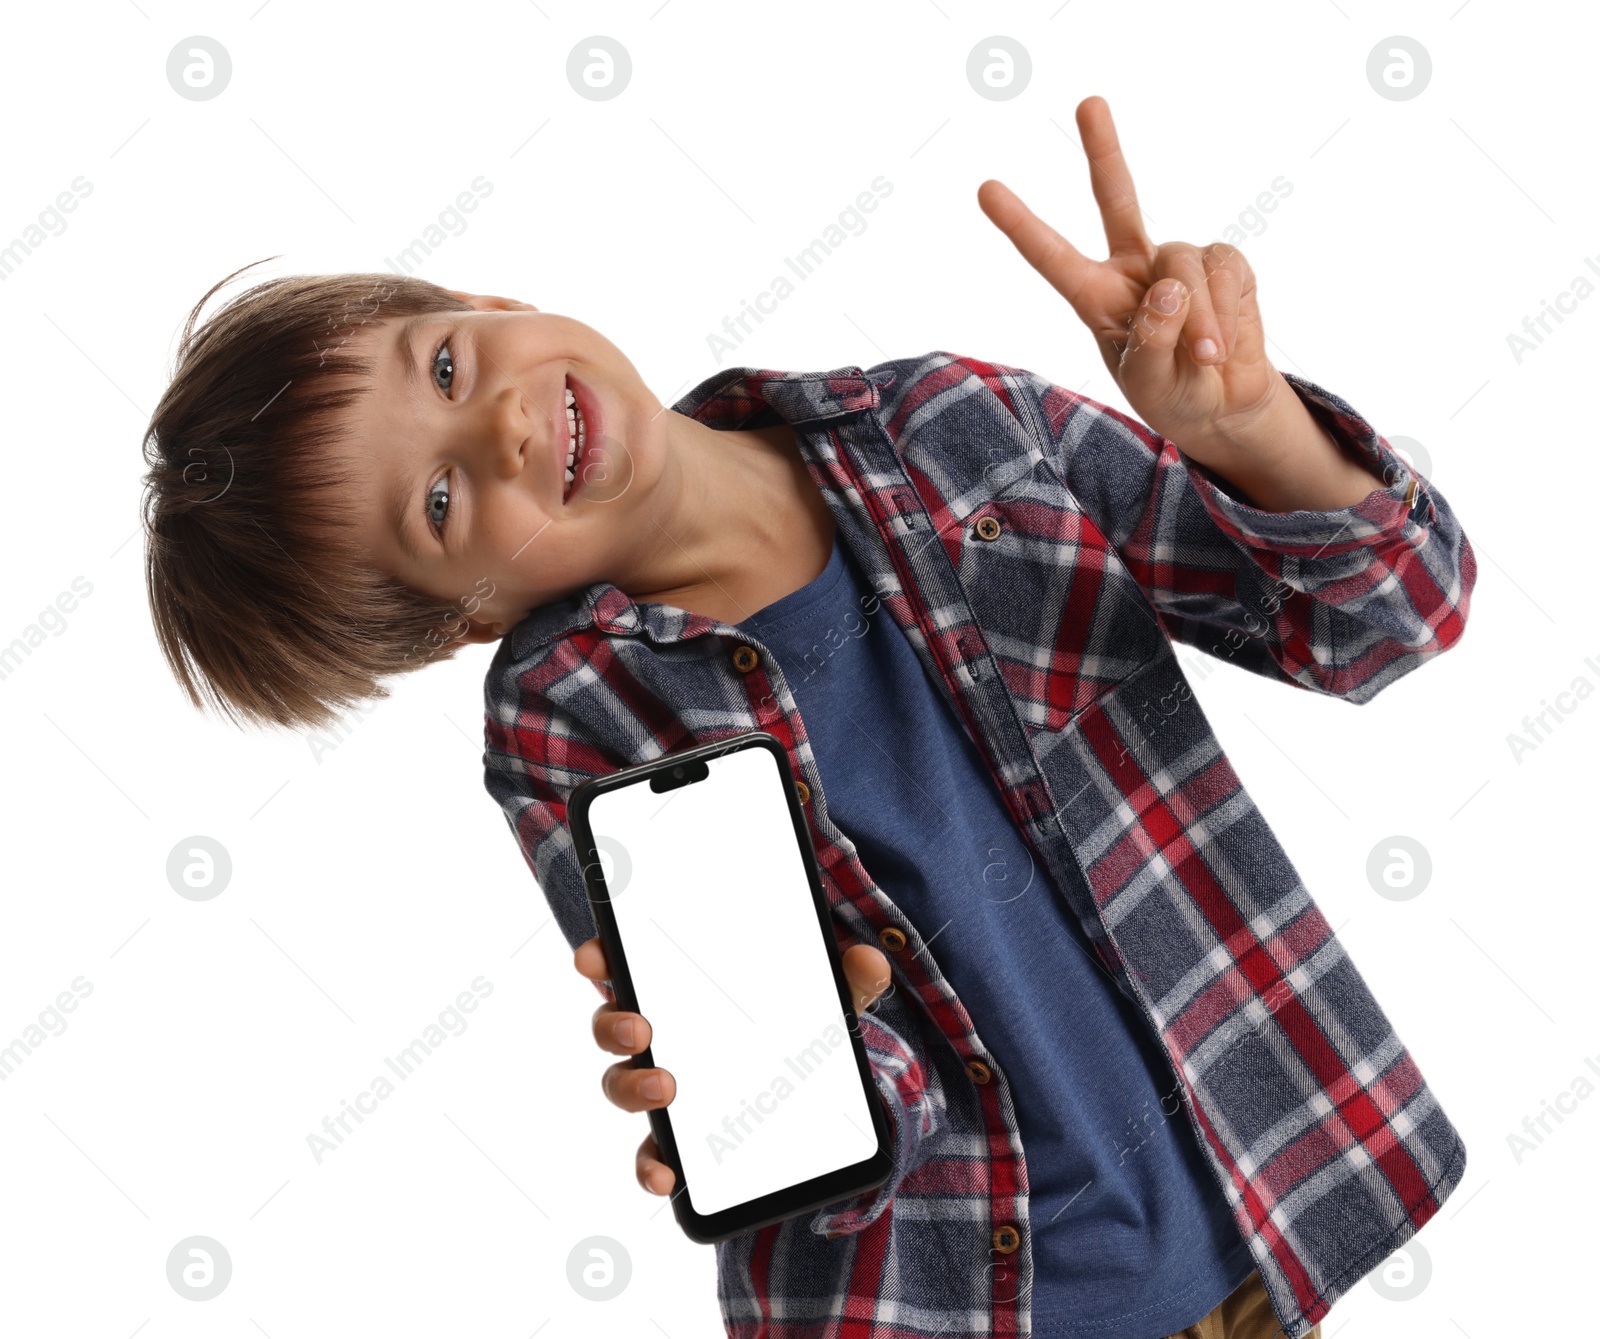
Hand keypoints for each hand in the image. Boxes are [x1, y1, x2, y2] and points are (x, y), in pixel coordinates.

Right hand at [574, 936, 894, 1196]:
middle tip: (641, 1028)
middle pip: (613, 1026)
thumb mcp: (827, 1005)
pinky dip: (651, 1166)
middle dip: (614, 1024)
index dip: (601, 959)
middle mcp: (661, 1039)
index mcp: (683, 992)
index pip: (628, 967)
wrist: (813, 1107)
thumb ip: (847, 983)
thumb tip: (870, 962)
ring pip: (622, 1085)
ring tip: (664, 1088)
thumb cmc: (797, 1032)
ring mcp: (664, 1090)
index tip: (594, 957)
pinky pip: (650, 1155)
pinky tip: (667, 1175)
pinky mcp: (679, 1142)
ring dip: (631, 1086)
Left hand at [977, 95, 1289, 474]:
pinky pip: (1225, 273)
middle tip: (1088, 102)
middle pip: (1118, 198)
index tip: (985, 189)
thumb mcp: (1148, 383)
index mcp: (1095, 296)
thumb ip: (1151, 342)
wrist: (1222, 405)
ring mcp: (1181, 261)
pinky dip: (1226, 312)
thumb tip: (1168, 285)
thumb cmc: (1171, 394)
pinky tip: (1224, 344)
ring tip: (1204, 357)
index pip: (1053, 256)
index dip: (1021, 224)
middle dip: (1105, 149)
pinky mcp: (1224, 264)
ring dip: (1198, 318)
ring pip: (1184, 263)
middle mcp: (1135, 268)